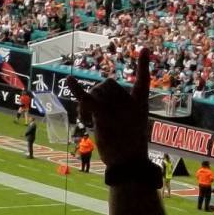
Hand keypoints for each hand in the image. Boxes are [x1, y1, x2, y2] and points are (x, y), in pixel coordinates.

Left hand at [77, 51, 151, 168]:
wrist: (129, 165)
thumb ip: (119, 110)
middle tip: (91, 116)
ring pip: (96, 92)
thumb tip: (94, 101)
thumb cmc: (129, 148)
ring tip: (87, 121)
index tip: (145, 49)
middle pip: (108, 85)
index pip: (143, 81)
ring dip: (87, 103)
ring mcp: (117, 109)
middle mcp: (130, 104)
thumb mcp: (131, 125)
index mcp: (140, 105)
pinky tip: (69, 79)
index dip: (143, 65)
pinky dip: (76, 88)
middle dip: (98, 95)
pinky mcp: (104, 116)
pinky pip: (88, 98)